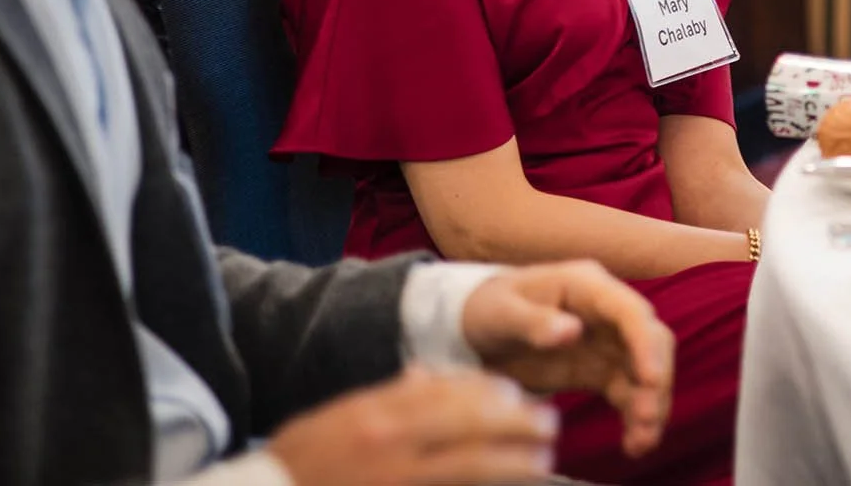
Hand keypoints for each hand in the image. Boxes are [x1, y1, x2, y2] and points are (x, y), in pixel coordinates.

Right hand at [267, 365, 556, 485]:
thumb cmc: (302, 461)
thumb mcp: (339, 417)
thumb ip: (387, 397)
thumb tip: (427, 376)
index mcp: (375, 412)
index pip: (446, 392)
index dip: (489, 393)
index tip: (515, 393)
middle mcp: (388, 443)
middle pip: (468, 425)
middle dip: (516, 422)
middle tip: (548, 424)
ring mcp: (395, 479)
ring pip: (469, 465)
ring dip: (513, 461)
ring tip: (542, 459)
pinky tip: (508, 484)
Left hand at [460, 261, 674, 457]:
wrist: (480, 328)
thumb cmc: (490, 309)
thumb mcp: (501, 313)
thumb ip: (533, 321)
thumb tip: (572, 331)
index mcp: (587, 286)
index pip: (631, 312)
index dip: (646, 344)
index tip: (650, 380)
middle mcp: (606, 311)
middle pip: (651, 341)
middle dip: (655, 380)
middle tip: (645, 418)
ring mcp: (607, 341)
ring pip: (645, 371)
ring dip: (651, 404)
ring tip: (642, 442)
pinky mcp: (601, 369)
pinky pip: (628, 393)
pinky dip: (635, 417)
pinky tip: (634, 444)